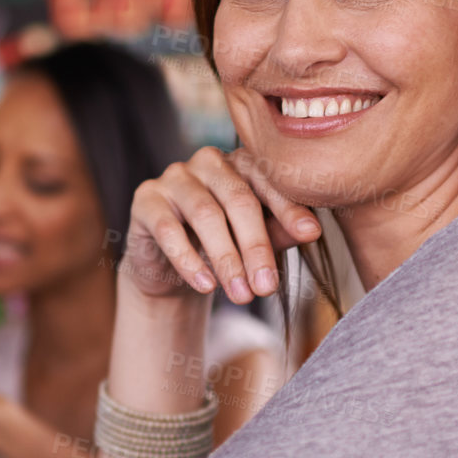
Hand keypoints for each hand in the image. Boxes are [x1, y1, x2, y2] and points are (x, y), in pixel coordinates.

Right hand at [120, 145, 322, 304]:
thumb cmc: (223, 248)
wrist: (171, 268)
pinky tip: (206, 286)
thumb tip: (312, 230)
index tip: (312, 235)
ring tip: (241, 296)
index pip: (269, 181)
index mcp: (242, 163)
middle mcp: (208, 161)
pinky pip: (168, 228)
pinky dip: (189, 260)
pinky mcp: (145, 198)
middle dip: (256, 246)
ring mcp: (174, 176)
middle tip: (268, 287)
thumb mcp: (256, 242)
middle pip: (238, 199)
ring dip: (226, 258)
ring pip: (205, 213)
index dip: (289, 208)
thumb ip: (280, 231)